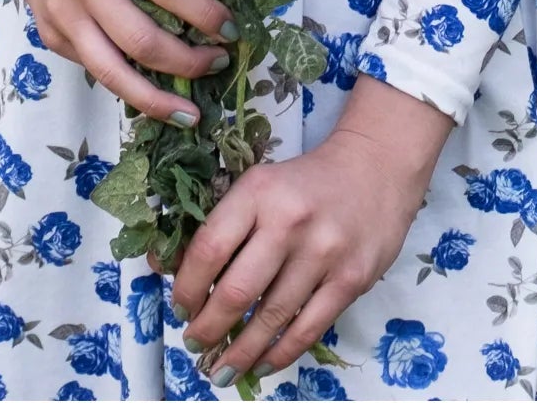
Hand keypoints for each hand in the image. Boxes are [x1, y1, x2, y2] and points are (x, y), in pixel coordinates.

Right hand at [0, 0, 231, 125]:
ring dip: (156, 100)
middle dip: (187, 63)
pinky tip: (151, 89)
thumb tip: (207, 8)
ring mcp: (62, 15)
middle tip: (218, 65)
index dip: (206, 16)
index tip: (232, 30)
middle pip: (142, 42)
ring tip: (189, 114)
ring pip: (112, 73)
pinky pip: (92, 67)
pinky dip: (125, 81)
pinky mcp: (49, 35)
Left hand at [173, 78, 452, 381]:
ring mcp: (324, 252)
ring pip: (270, 319)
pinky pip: (308, 329)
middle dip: (207, 330)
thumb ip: (217, 223)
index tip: (181, 308)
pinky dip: (279, 355)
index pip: (208, 250)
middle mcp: (290, 221)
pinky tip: (261, 364)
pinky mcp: (351, 278)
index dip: (185, 288)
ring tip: (220, 370)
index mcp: (259, 191)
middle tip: (195, 344)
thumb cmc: (305, 182)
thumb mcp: (259, 185)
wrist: (375, 166)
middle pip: (235, 292)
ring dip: (239, 353)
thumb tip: (160, 266)